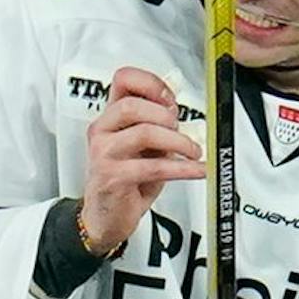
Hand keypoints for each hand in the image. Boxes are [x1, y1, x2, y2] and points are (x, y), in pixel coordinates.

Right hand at [78, 67, 203, 256]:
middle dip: (164, 114)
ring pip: (144, 133)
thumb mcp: (142, 148)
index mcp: (110, 117)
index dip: (149, 82)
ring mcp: (104, 153)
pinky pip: (154, 167)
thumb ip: (157, 127)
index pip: (122, 80)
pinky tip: (196, 169)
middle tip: (180, 128)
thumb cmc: (125, 180)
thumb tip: (180, 112)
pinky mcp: (113, 177)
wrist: (105, 218)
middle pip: (131, 105)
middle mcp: (103, 131)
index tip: (170, 96)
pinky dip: (182, 168)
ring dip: (177, 141)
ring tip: (192, 151)